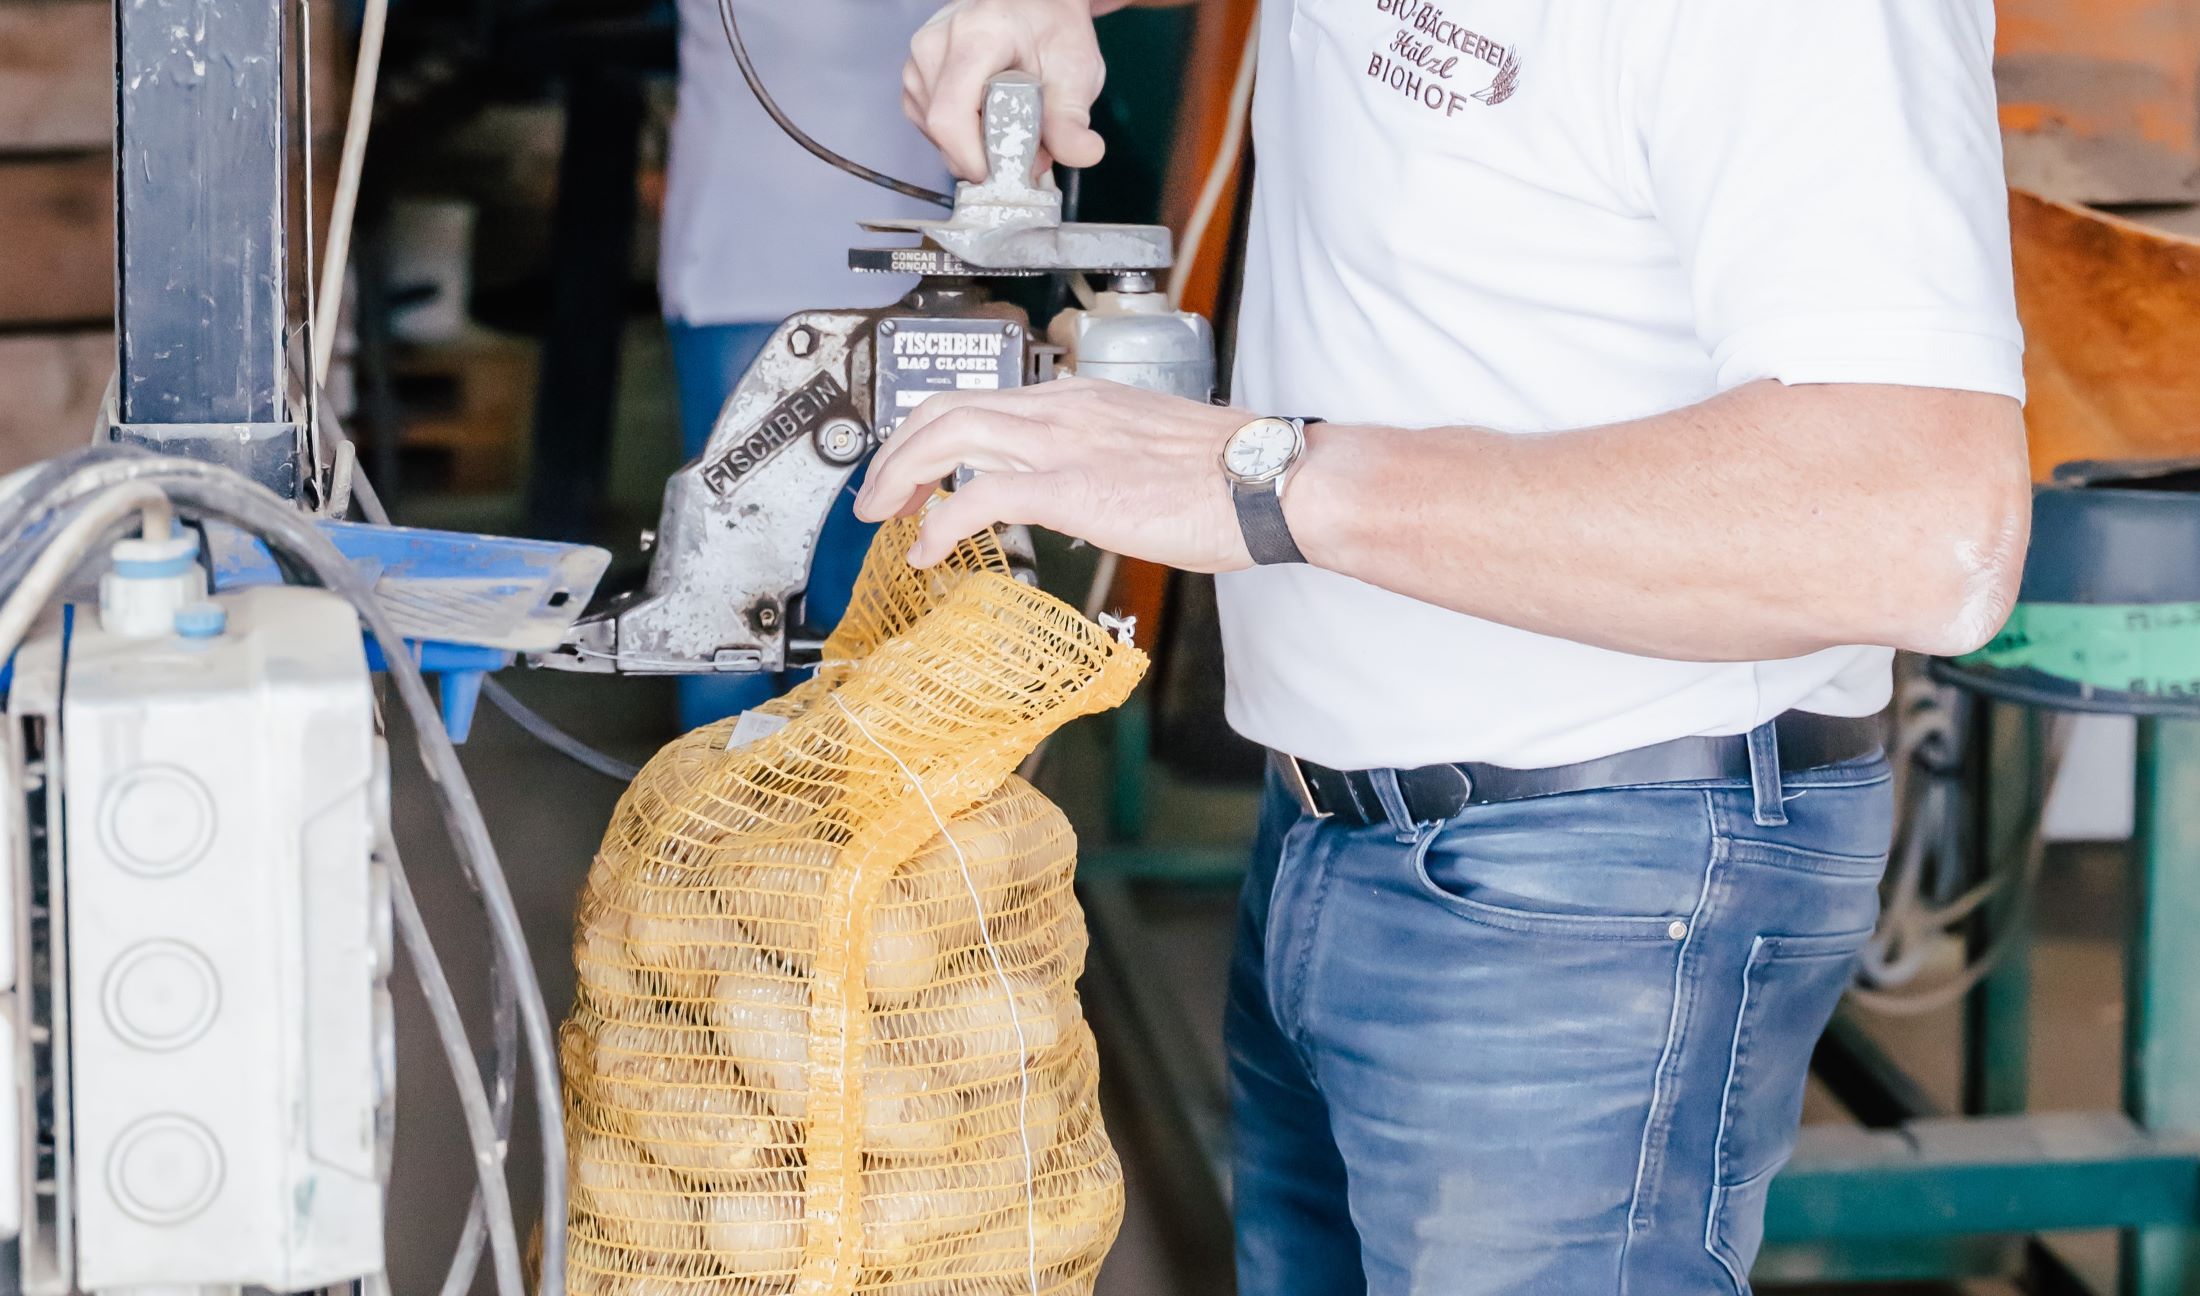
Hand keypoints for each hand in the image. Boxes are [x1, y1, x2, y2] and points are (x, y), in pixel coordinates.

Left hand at [853, 378, 1255, 571]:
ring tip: (883, 517)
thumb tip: (1077, 496)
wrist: (1271, 480)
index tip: (916, 472)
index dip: (932, 435)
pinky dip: (940, 523)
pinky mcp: (1073, 486)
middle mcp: (1063, 408)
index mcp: (1081, 399)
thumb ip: (1102, 462)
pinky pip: (980, 495)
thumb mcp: (1150, 455)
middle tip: (877, 496)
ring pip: (949, 436)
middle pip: (947, 408)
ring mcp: (1065, 443)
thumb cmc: (1230, 478)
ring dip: (900, 475)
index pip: (983, 401)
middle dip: (897, 451)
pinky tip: (928, 551)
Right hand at [905, 0, 1107, 180]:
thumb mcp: (1075, 71)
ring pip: (933, 132)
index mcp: (977, 34)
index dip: (972, 156)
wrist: (1035, 7)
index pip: (951, 114)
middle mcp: (936, 43)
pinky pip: (927, 126)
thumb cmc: (1052, 30)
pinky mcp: (915, 77)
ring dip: (971, 145)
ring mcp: (920, 60)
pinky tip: (986, 117)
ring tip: (1007, 122)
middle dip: (982, 154)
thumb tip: (1084, 153)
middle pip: (943, 129)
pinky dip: (959, 136)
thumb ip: (1073, 120)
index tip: (1001, 171)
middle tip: (1023, 144)